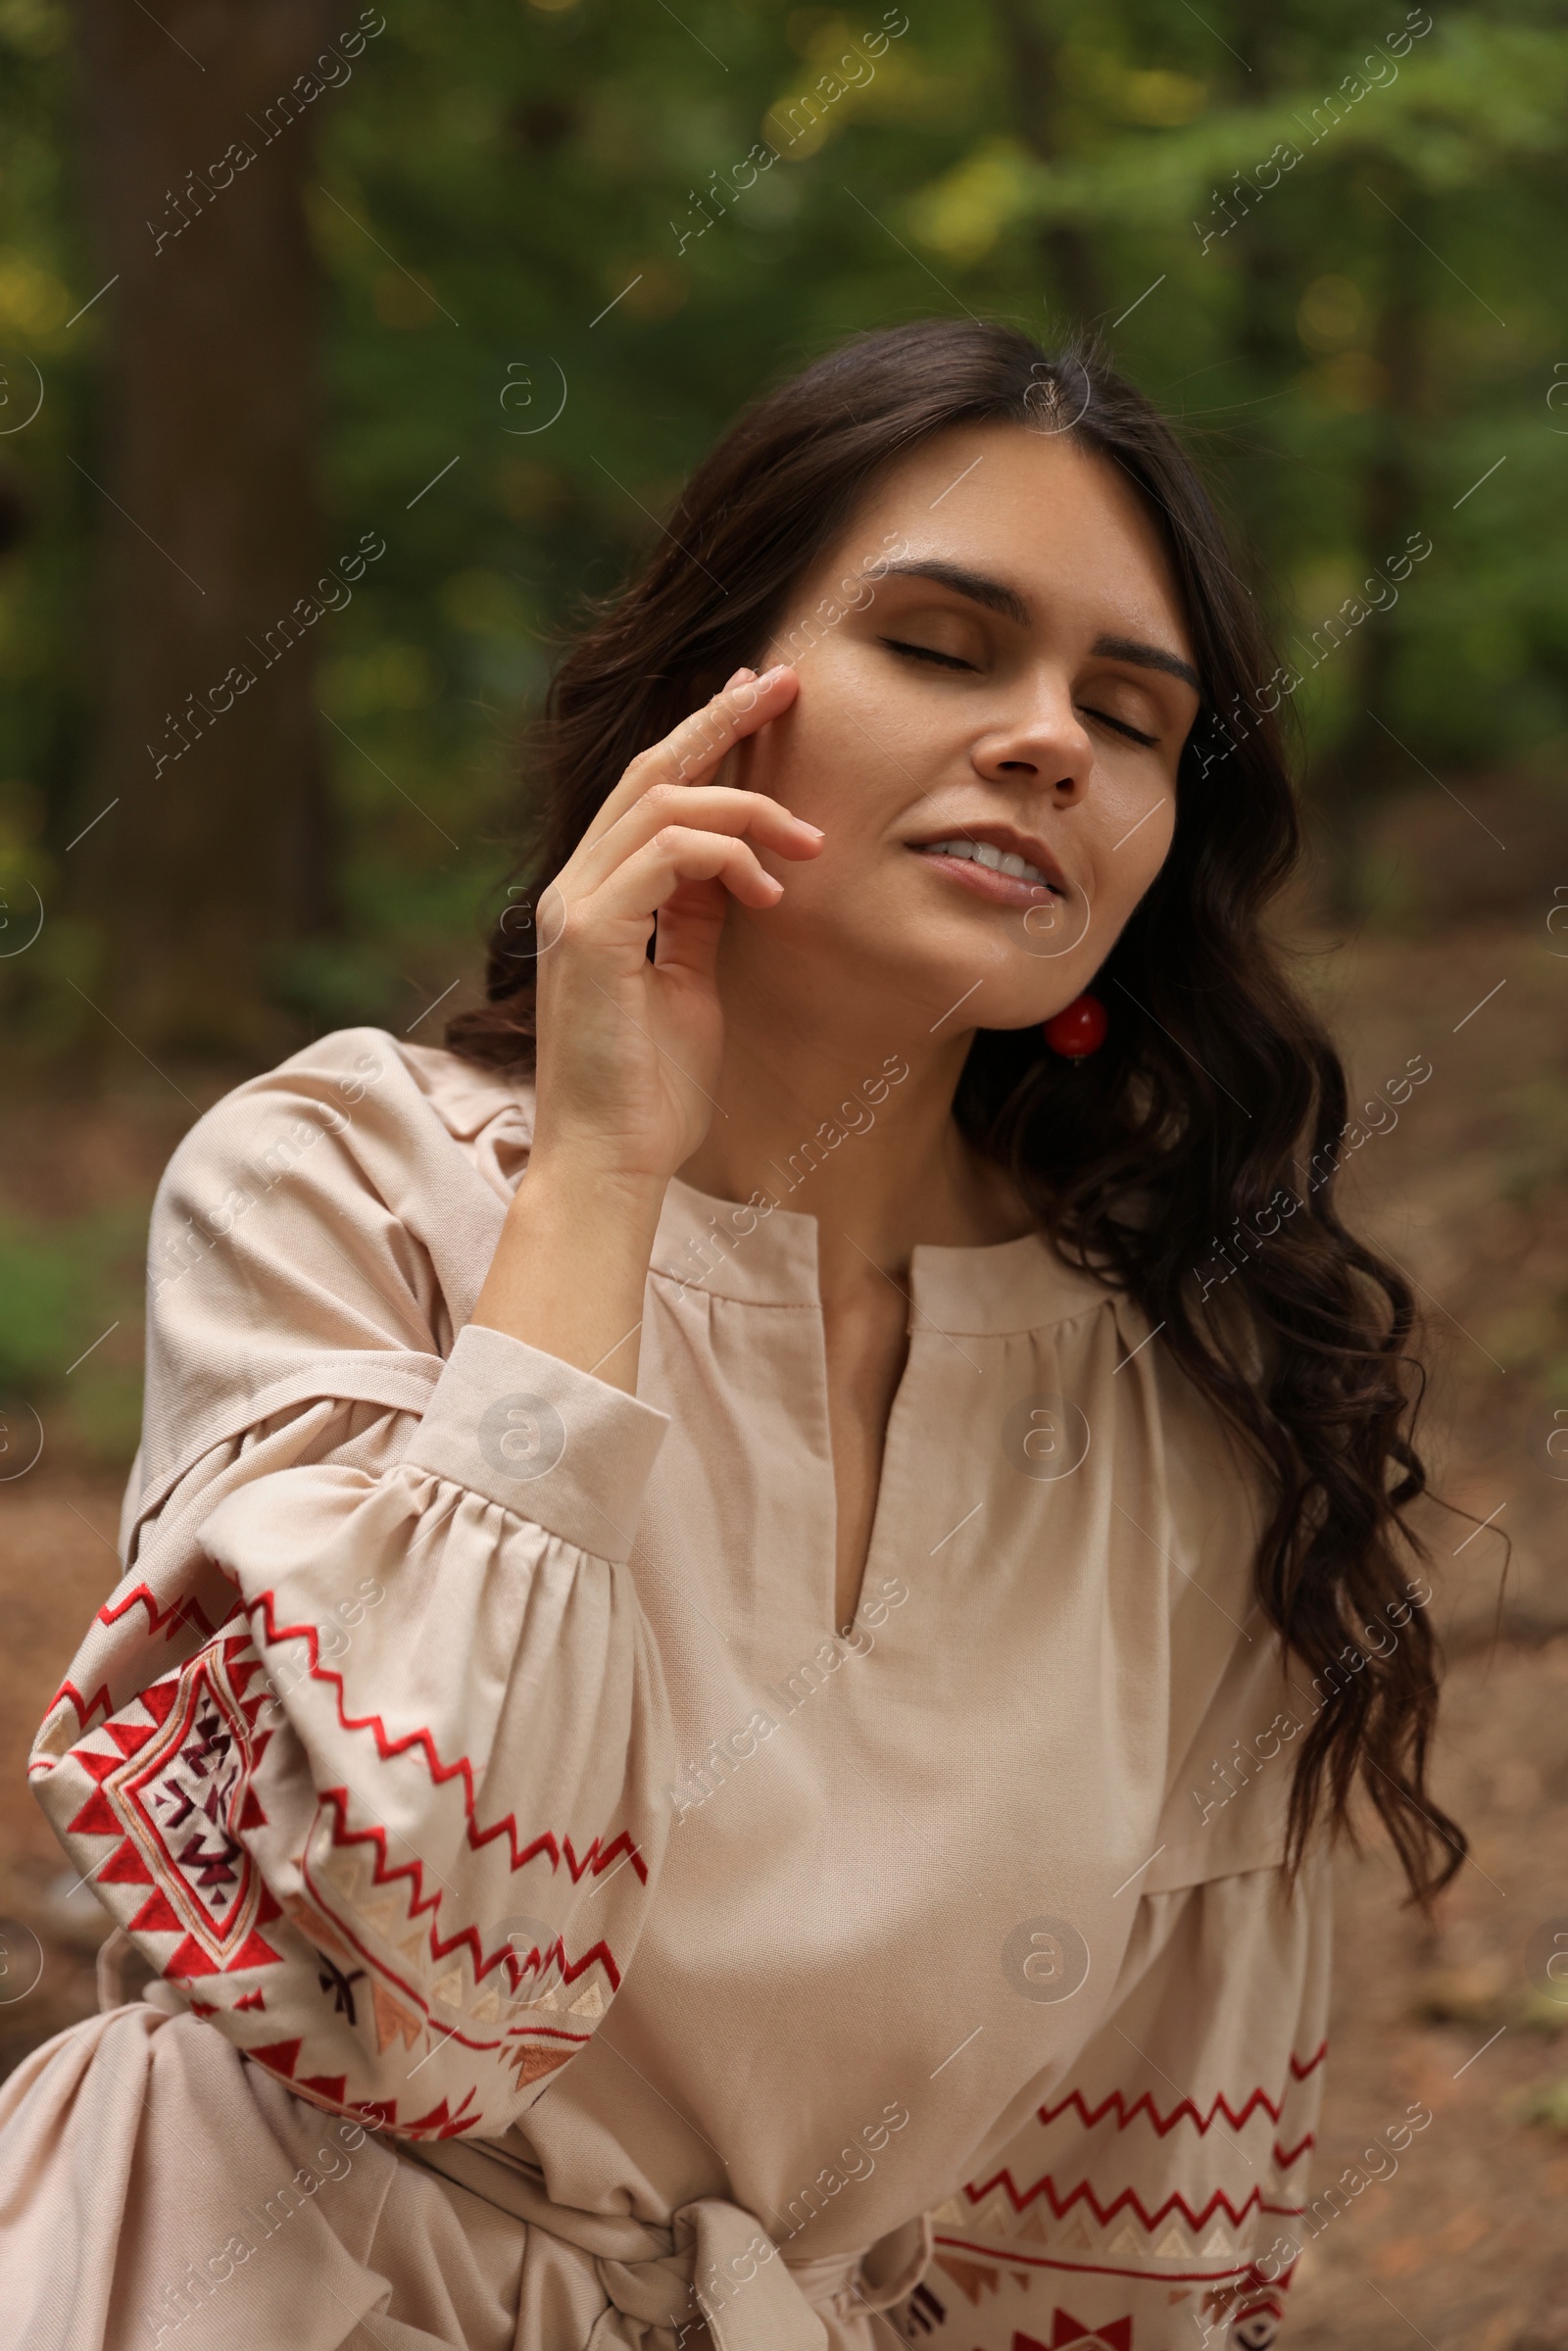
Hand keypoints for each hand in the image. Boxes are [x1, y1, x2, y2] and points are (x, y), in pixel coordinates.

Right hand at [528, 662, 815, 1188]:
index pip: (650, 788)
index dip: (705, 734)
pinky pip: (667, 853)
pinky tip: (770, 893)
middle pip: (650, 768)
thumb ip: (699, 919)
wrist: (611, 1163)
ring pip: (663, 800)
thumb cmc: (651, 1092)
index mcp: (597, 895)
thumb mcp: (688, 985)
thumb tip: (738, 868)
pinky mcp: (589, 934)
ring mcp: (575, 906)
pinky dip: (729, 857)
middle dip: (723, 719)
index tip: (760, 696)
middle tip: (788, 684)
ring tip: (807, 847)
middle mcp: (576, 887)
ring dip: (749, 808)